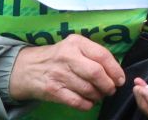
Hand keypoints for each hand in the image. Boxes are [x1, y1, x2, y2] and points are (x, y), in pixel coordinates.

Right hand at [7, 35, 125, 110]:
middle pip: (96, 73)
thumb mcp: (73, 47)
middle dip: (108, 84)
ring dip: (98, 95)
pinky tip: (89, 103)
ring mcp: (59, 74)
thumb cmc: (57, 57)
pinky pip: (76, 101)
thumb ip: (92, 54)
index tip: (120, 79)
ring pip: (87, 89)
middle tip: (111, 90)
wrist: (26, 68)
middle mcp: (68, 56)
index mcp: (76, 43)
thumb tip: (115, 71)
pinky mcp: (52, 91)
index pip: (102, 56)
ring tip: (99, 96)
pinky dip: (86, 104)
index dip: (115, 70)